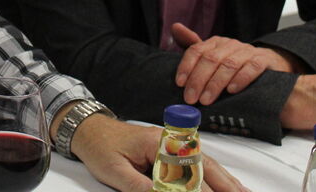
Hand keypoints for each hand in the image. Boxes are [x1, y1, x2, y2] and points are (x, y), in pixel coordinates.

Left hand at [67, 115, 249, 191]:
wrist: (88, 129)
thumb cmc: (100, 147)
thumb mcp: (115, 171)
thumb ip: (139, 186)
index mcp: (158, 143)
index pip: (190, 171)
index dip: (205, 189)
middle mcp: (170, 141)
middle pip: (206, 165)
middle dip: (227, 185)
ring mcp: (172, 145)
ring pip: (206, 164)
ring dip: (226, 181)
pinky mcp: (169, 151)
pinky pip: (196, 164)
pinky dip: (213, 176)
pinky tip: (223, 185)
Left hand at [172, 23, 297, 104]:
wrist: (269, 63)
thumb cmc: (236, 63)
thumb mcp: (214, 56)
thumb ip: (194, 48)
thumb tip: (175, 27)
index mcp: (215, 42)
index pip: (196, 50)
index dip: (186, 66)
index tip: (179, 83)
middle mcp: (230, 44)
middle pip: (210, 59)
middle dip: (198, 80)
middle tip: (191, 98)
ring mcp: (247, 51)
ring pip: (228, 65)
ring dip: (215, 83)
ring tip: (206, 100)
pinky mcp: (262, 60)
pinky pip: (251, 67)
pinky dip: (241, 79)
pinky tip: (232, 90)